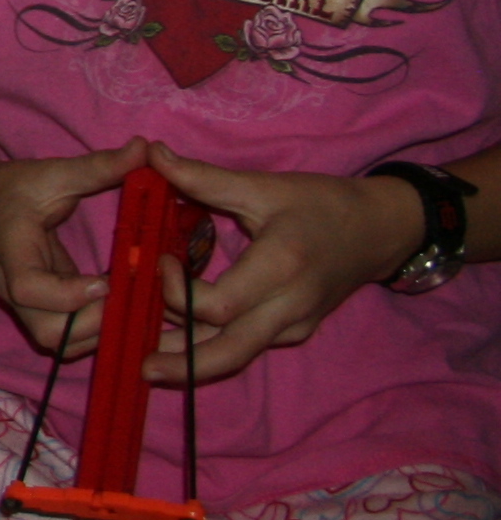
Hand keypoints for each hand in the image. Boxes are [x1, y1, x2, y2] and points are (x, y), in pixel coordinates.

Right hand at [0, 138, 145, 356]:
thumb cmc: (13, 188)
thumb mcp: (53, 173)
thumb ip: (97, 166)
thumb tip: (144, 148)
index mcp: (11, 250)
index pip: (29, 288)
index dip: (70, 294)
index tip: (105, 282)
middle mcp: (13, 288)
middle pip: (47, 332)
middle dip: (92, 325)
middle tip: (124, 299)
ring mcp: (24, 306)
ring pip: (58, 344)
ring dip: (97, 334)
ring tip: (126, 305)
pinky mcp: (40, 312)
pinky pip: (67, 338)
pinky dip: (95, 333)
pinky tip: (118, 308)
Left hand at [138, 147, 427, 385]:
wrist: (380, 231)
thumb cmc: (321, 204)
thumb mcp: (263, 186)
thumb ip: (203, 178)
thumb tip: (152, 153)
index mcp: (281, 267)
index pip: (219, 306)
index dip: (179, 295)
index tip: (160, 263)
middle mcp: (290, 306)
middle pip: (230, 352)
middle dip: (183, 365)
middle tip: (139, 366)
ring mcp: (295, 325)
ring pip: (238, 356)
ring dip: (193, 364)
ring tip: (148, 364)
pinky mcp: (295, 332)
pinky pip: (250, 346)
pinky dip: (214, 349)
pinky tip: (181, 343)